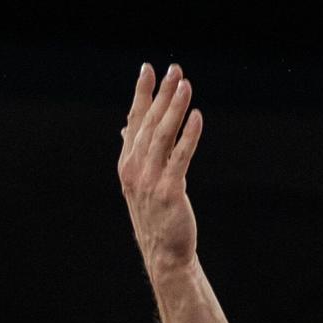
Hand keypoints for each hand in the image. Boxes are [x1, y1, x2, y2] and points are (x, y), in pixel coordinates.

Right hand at [119, 64, 204, 280]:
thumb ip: (136, 151)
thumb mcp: (140, 181)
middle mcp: (135, 169)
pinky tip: (197, 117)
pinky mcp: (169, 191)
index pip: (134, 121)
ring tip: (184, 85)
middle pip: (149, 124)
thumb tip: (125, 126)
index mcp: (128, 164)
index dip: (141, 94)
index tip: (147, 69)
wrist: (164, 253)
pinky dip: (188, 136)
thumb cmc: (156, 216)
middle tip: (173, 69)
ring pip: (163, 136)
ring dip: (174, 108)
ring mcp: (150, 180)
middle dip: (161, 94)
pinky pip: (180, 158)